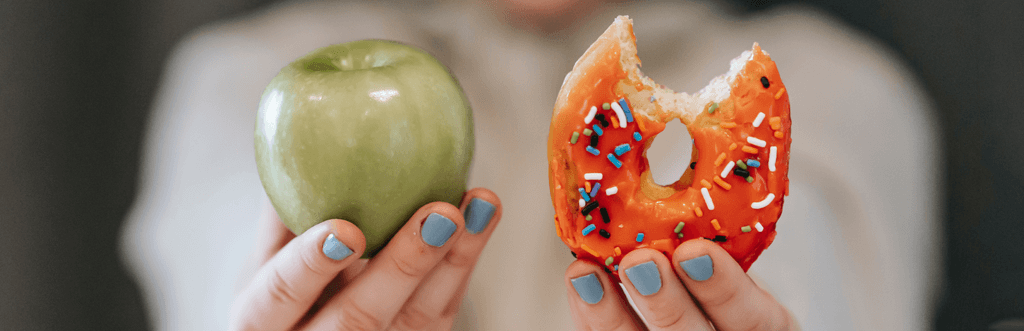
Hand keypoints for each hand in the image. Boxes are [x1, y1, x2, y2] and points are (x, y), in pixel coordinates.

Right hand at [229, 188, 501, 329]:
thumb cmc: (285, 291)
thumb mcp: (266, 262)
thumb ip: (280, 214)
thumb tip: (294, 132)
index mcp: (262, 320)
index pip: (280, 295)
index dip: (310, 265)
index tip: (344, 229)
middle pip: (359, 318)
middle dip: (404, 265)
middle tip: (440, 213)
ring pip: (416, 320)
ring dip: (454, 259)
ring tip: (479, 205)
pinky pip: (442, 312)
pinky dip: (462, 263)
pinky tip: (480, 218)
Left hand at [564, 239, 797, 330]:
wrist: (708, 302)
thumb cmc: (726, 270)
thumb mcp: (740, 252)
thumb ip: (722, 228)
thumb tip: (681, 154)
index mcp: (760, 323)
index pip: (755, 319)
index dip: (726, 289)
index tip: (696, 251)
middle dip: (665, 302)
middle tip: (639, 261)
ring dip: (611, 313)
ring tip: (586, 274)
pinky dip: (590, 314)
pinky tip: (579, 282)